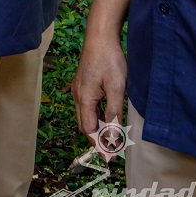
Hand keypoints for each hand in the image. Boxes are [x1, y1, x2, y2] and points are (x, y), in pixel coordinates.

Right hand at [72, 35, 128, 157]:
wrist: (100, 38)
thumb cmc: (110, 60)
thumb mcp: (117, 88)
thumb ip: (114, 112)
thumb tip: (113, 135)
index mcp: (84, 99)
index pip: (90, 130)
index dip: (99, 145)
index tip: (110, 158)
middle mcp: (78, 96)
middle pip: (85, 125)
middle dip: (97, 141)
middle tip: (112, 153)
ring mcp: (79, 90)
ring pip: (86, 116)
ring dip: (97, 130)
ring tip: (112, 140)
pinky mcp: (83, 85)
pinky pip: (87, 107)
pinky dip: (96, 118)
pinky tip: (106, 119)